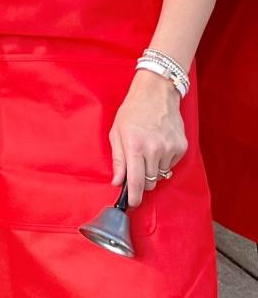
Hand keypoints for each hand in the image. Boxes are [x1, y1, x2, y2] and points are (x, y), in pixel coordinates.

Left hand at [110, 69, 187, 206]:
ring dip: (154, 170)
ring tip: (148, 150)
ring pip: (161, 175)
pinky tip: (159, 145)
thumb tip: (117, 182)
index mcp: (135, 146)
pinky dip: (164, 161)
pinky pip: (171, 165)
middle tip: (138, 168)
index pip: (136, 182)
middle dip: (143, 181)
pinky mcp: (181, 147)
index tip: (133, 204)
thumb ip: (118, 160)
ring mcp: (169, 148)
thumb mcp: (117, 132)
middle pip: (150, 182)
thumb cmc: (133, 111)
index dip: (135, 197)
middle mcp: (154, 150)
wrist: (156, 93)